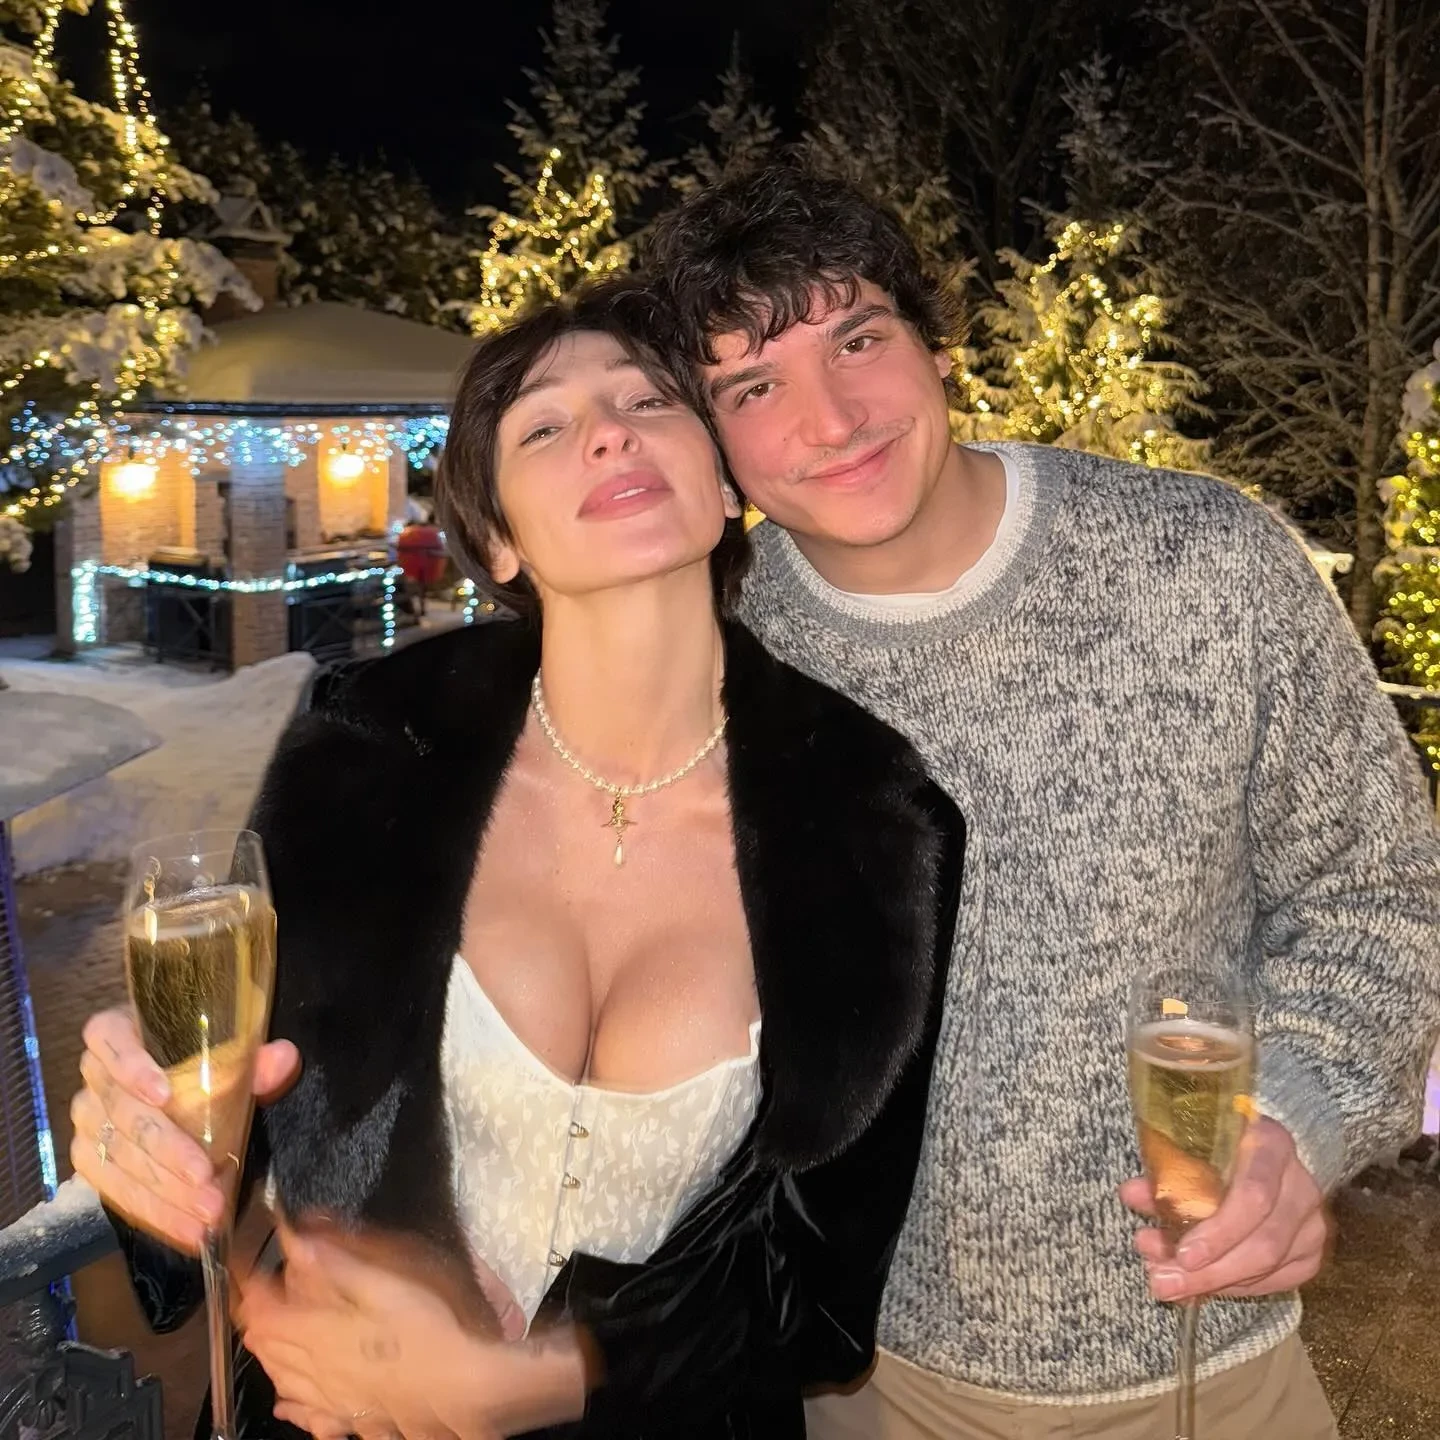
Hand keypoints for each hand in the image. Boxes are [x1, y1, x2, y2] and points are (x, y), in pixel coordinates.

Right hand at [69, 1007, 299, 1251]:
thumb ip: (253, 1058)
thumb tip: (283, 1058)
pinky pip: (114, 1191)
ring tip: (206, 1213)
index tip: (165, 1095)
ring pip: (118, 1159)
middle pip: (123, 1113)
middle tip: (206, 1179)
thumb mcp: (229, 1053)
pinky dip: (155, 1212)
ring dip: (164, 1192)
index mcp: (118, 1032)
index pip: (109, 1038)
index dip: (132, 1067)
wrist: (175, 1085)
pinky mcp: (90, 1161)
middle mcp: (94, 1077)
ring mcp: (88, 1122)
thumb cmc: (201, 1057)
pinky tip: (187, 1229)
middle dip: (167, 1151)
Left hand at [239, 1224, 584, 1438]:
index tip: (246, 1268)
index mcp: (320, 1333)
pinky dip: (292, 1403)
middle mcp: (315, 1369)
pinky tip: (287, 1403)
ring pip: (282, 1379)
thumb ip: (338, 1263)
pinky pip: (309, 1414)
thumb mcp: (386, 1283)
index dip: (250, 1288)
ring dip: (268, 1355)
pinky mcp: (351, 1417)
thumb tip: (296, 1241)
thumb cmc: (427, 1330)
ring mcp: (332, 1398)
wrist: (461, 1388)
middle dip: (255, 1319)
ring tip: (260, 1338)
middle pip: (268, 1346)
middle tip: (252, 1297)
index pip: (265, 1311)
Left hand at [1120, 1116, 1331, 1299]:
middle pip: (1264, 1243)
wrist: (1263, 1149)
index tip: (1183, 1255)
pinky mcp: (1310, 1252)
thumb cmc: (1220, 1145)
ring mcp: (1312, 1223)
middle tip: (1163, 1282)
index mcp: (1272, 1146)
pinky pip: (1275, 1281)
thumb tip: (1131, 1195)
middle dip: (1210, 1271)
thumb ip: (1166, 1173)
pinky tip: (1197, 1289)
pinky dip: (1233, 1288)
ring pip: (1270, 1268)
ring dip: (1214, 1282)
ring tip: (1169, 1286)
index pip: (1255, 1196)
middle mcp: (1302, 1187)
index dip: (1220, 1232)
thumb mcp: (1194, 1147)